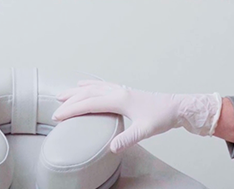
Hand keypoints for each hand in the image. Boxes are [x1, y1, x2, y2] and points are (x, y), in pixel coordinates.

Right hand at [52, 80, 222, 153]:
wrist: (178, 107)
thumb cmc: (163, 116)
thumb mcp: (145, 130)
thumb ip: (128, 138)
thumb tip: (111, 148)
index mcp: (121, 99)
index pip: (90, 103)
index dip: (72, 109)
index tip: (58, 116)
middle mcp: (119, 91)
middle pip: (89, 93)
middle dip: (71, 101)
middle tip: (55, 110)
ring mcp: (123, 90)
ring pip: (95, 87)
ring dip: (78, 91)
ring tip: (63, 94)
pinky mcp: (126, 92)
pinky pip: (104, 86)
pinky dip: (92, 85)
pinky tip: (87, 85)